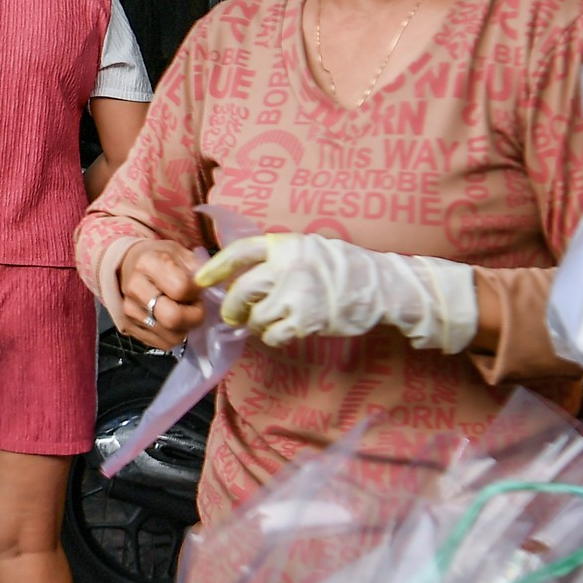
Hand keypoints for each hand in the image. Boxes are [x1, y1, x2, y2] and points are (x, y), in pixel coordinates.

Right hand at [116, 240, 205, 348]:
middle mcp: (135, 288)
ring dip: (185, 328)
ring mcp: (129, 311)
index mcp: (148, 263)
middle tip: (196, 307)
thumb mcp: (181, 253)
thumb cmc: (161, 260)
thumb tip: (211, 286)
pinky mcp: (129, 328)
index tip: (197, 288)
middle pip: (172, 318)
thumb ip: (198, 268)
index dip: (196, 291)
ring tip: (183, 312)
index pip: (181, 288)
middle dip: (194, 317)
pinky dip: (174, 335)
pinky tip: (172, 321)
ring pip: (171, 336)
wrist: (130, 268)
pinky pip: (163, 344)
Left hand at [195, 233, 477, 350]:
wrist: (381, 286)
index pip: (239, 252)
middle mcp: (286, 267)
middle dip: (232, 308)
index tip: (201, 280)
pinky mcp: (306, 319)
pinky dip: (274, 337)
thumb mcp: (309, 248)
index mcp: (285, 245)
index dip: (216, 267)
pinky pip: (273, 334)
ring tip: (270, 322)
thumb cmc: (343, 268)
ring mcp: (296, 294)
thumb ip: (277, 258)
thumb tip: (241, 276)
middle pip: (241, 291)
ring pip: (256, 317)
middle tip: (234, 316)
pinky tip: (285, 331)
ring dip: (257, 325)